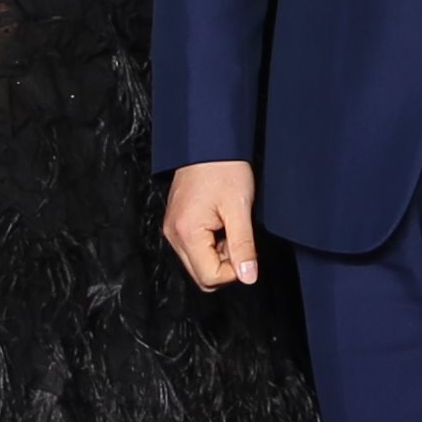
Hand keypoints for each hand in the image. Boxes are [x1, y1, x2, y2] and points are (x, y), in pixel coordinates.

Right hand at [163, 160, 263, 287]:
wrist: (208, 143)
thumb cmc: (222, 168)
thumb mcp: (240, 208)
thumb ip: (243, 246)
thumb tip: (248, 276)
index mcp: (186, 233)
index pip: (210, 278)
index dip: (234, 270)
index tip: (245, 250)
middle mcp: (174, 235)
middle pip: (201, 276)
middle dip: (225, 265)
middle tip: (238, 238)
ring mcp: (173, 230)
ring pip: (198, 264)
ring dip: (219, 254)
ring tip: (229, 227)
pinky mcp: (177, 224)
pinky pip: (194, 249)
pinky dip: (211, 244)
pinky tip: (221, 224)